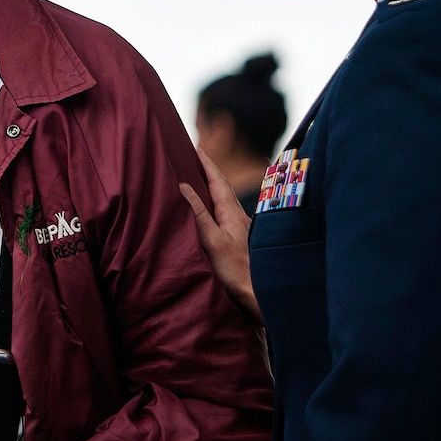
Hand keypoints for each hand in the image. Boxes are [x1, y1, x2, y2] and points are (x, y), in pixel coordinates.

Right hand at [178, 151, 259, 323]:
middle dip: (209, 170)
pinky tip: (211, 207)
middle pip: (223, 186)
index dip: (206, 164)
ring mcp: (240, 226)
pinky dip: (215, 201)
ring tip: (200, 177)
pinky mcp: (239, 237)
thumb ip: (198, 213)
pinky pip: (225, 210)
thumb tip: (185, 187)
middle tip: (196, 158)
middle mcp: (238, 215)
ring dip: (213, 185)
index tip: (196, 149)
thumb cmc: (234, 269)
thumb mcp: (211, 240)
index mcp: (231, 212)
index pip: (217, 180)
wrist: (255, 291)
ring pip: (225, 198)